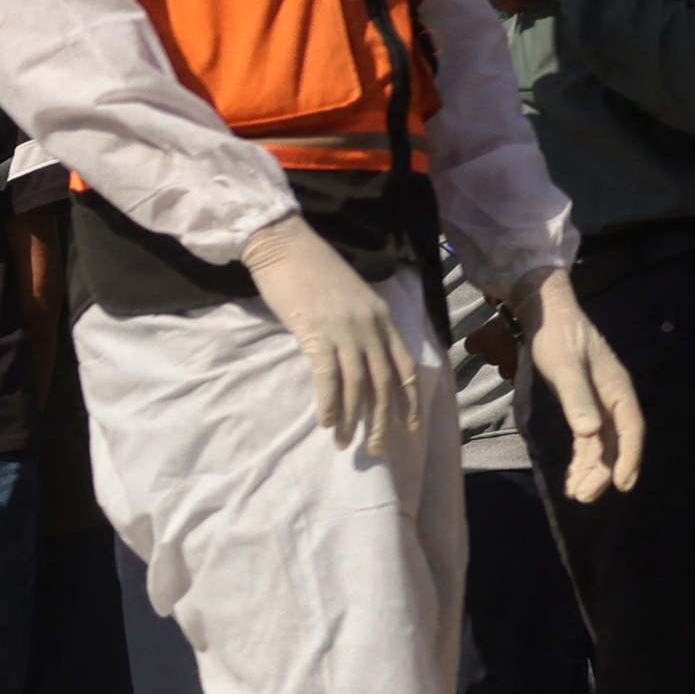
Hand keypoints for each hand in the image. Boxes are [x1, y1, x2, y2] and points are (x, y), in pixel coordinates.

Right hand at [237, 221, 418, 456]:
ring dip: (352, 420)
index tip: (409, 427)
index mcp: (382, 317)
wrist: (284, 244)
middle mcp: (370, 327)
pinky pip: (329, 377)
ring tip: (344, 443)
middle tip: (375, 449)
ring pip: (358, 386)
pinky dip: (329, 403)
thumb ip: (362, 324)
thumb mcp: (350, 296)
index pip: (405, 367)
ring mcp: (344, 330)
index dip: (410, 402)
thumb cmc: (312, 269)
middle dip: (382, 421)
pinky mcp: (316, 333)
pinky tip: (325, 421)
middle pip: (384, 384)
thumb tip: (362, 357)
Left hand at [511, 268, 646, 502]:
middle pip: (615, 442)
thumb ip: (576, 398)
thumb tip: (589, 432)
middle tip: (584, 497)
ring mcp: (599, 404)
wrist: (547, 316)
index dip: (628, 457)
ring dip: (590, 470)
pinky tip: (572, 478)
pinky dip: (581, 459)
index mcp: (618, 388)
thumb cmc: (557, 336)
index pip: (630, 429)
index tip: (620, 484)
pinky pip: (587, 440)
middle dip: (603, 471)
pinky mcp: (583, 406)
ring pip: (600, 445)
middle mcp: (613, 399)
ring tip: (576, 495)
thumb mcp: (564, 366)